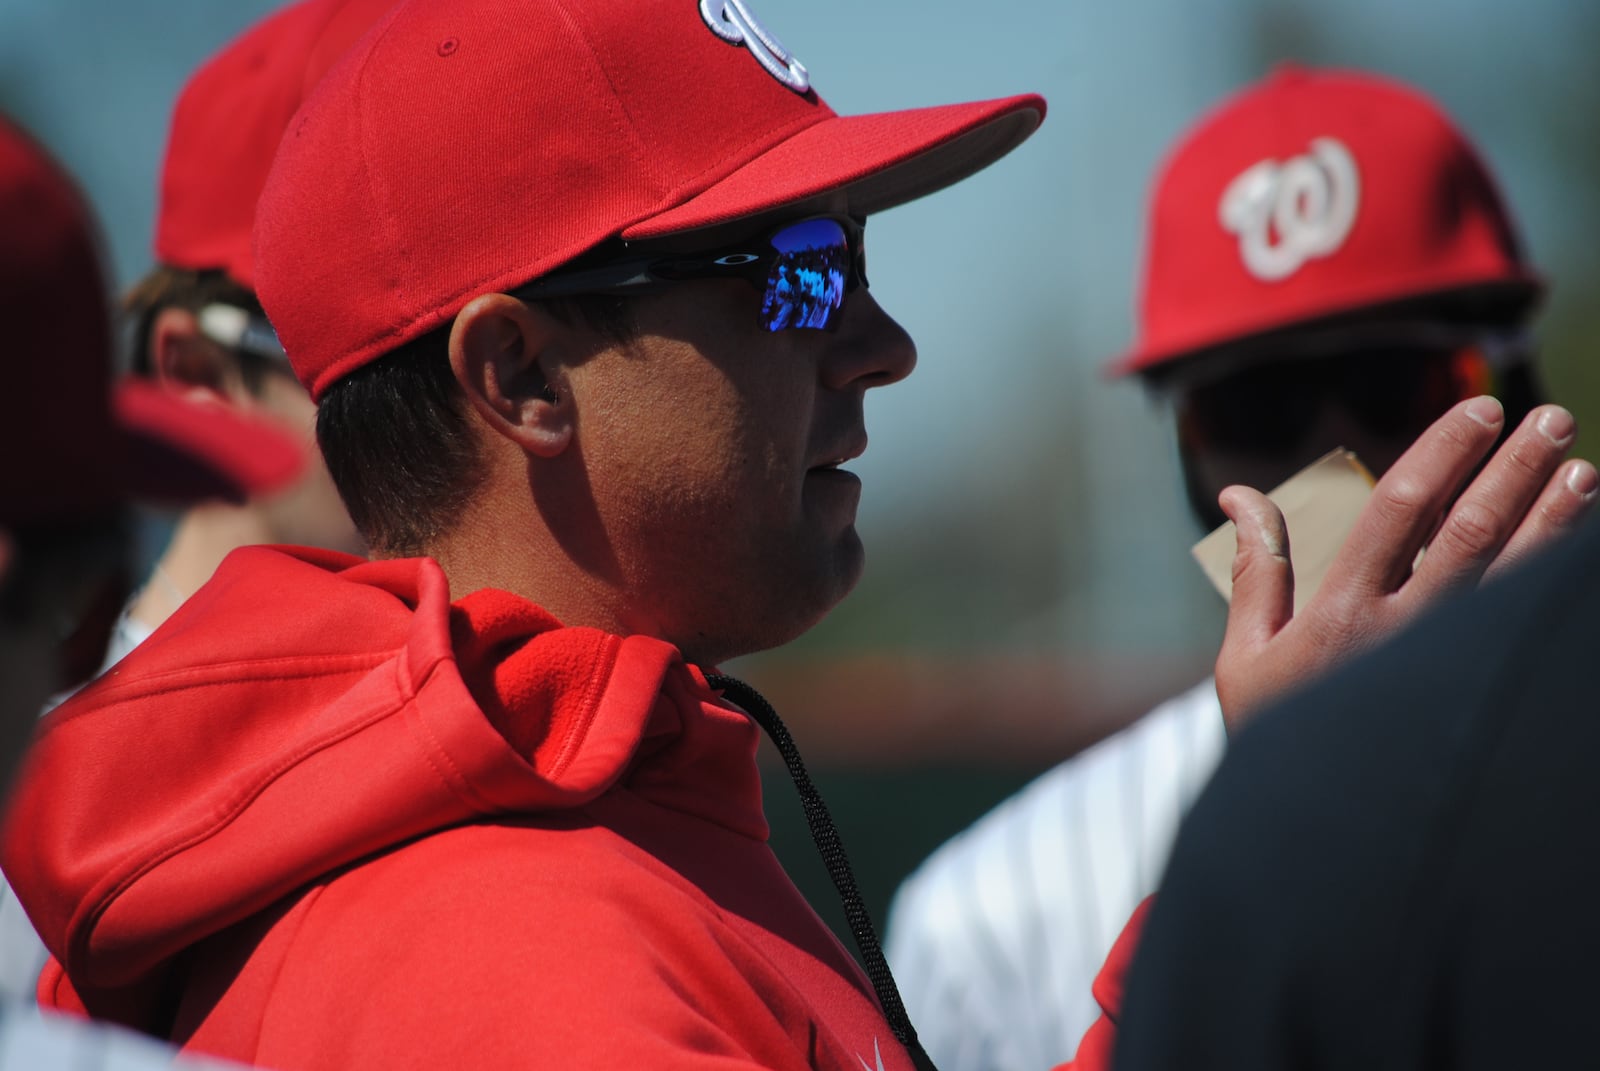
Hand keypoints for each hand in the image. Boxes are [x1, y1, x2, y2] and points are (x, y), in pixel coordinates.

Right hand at [1216, 397, 1596, 729]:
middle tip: (1551, 420)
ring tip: (1585, 470)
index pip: (1401, 509)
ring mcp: (1446, 670)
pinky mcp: (1474, 698)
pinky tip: (1582, 550)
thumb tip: (1238, 493)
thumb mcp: (1245, 658)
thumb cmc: (1275, 743)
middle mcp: (1402, 635)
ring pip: (1515, 579)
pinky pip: (1524, 627)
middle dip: (1516, 469)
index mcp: (1340, 614)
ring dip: (1556, 521)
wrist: (1325, 839)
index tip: (1479, 410)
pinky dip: (1556, 584)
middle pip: (1472, 532)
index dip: (1443, 452)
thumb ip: (1256, 570)